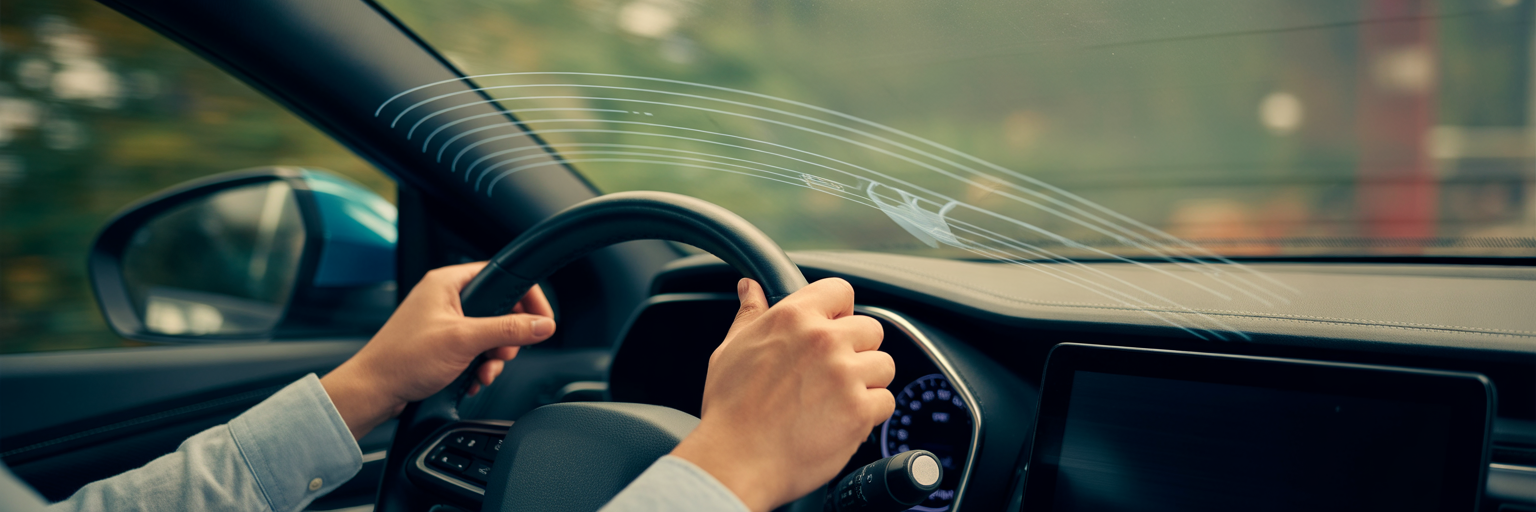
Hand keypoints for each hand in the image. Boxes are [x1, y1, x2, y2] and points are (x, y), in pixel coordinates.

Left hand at [320, 262, 555, 438]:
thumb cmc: (402, 360)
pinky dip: (479, 366)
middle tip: (502, 354)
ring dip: (493, 357)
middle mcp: (445, 298)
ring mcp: (443, 322)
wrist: (373, 391)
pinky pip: (475, 350)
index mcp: (448, 283)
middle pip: (499, 309)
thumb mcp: (464, 341)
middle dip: (507, 338)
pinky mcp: (441, 344)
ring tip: (483, 372)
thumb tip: (542, 325)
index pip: (501, 276)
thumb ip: (508, 330)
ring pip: (489, 334)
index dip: (526, 298)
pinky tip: (472, 378)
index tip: (542, 319)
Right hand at [670, 278, 895, 511]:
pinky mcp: (859, 410)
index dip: (840, 311)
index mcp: (793, 317)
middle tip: (832, 375)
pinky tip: (840, 421)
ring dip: (867, 382)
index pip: (841, 291)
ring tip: (836, 400)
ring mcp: (845, 375)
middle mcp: (823, 340)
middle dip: (857, 350)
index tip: (833, 329)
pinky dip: (869, 414)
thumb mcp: (731, 350)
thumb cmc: (729, 409)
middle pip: (871, 329)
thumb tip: (750, 287)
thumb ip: (750, 314)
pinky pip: (886, 401)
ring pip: (884, 365)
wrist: (735, 460)